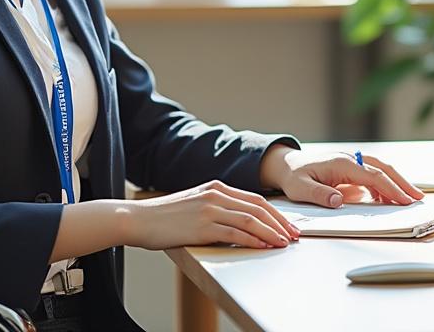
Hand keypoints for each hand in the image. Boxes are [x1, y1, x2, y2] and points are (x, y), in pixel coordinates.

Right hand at [124, 180, 299, 250]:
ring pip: (251, 220)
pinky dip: (254, 240)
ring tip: (284, 243)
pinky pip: (236, 233)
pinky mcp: (203, 225)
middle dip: (280, 222)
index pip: (255, 199)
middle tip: (294, 236)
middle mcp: (215, 194)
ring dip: (272, 232)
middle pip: (258, 207)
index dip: (276, 213)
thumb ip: (217, 208)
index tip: (288, 225)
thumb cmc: (166, 216)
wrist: (139, 219)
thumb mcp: (195, 204)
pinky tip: (264, 246)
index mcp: (216, 187)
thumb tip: (242, 224)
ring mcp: (209, 208)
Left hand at [259, 146, 423, 207]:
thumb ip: (320, 194)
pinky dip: (384, 185)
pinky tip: (389, 199)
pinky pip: (372, 175)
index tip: (405, 200)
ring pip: (380, 170)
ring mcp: (352, 163)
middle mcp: (350, 159)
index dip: (390, 188)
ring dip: (396, 183)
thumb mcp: (301, 188)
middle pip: (383, 169)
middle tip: (418, 198)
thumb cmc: (293, 176)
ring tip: (410, 199)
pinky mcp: (351, 169)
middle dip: (402, 183)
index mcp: (341, 163)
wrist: (286, 165)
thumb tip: (339, 201)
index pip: (373, 175)